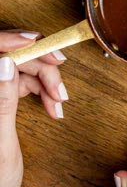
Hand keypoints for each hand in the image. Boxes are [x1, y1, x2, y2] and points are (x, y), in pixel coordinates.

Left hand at [0, 31, 67, 186]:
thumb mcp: (0, 145)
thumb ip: (2, 101)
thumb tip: (5, 62)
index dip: (12, 41)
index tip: (38, 43)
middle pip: (6, 57)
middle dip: (36, 63)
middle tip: (60, 77)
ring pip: (14, 68)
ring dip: (41, 78)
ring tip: (59, 99)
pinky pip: (17, 82)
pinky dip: (38, 89)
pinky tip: (51, 103)